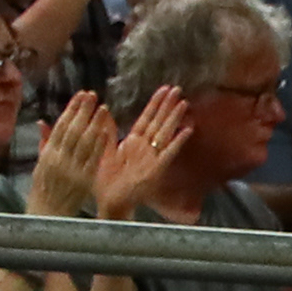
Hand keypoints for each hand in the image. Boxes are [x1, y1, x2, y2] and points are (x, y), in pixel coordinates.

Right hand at [24, 92, 114, 221]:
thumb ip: (45, 143)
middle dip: (83, 111)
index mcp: (47, 154)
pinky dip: (98, 144)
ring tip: (102, 108)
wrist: (47, 215)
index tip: (81, 95)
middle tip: (92, 95)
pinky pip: (92, 159)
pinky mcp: (83, 180)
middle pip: (73, 130)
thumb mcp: (40, 165)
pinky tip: (105, 131)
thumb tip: (43, 122)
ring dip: (94, 124)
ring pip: (84, 142)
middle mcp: (58, 159)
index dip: (72, 110)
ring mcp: (72, 169)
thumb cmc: (42, 190)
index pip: (61, 126)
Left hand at [94, 85, 192, 219]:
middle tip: (178, 89)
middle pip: (158, 122)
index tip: (164, 89)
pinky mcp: (156, 169)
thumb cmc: (107, 179)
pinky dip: (178, 142)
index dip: (155, 103)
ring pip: (165, 133)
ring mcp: (152, 158)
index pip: (146, 118)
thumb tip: (104, 110)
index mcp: (133, 142)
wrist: (110, 200)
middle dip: (168, 106)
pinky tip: (187, 131)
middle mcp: (145, 147)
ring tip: (184, 103)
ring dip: (175, 119)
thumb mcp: (103, 150)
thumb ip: (106, 131)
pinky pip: (169, 153)